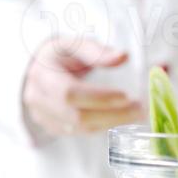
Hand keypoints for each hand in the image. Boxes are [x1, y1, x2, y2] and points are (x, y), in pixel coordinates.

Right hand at [23, 38, 145, 136]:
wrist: (36, 69)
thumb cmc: (59, 54)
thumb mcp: (74, 44)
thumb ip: (97, 51)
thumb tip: (123, 56)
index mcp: (43, 75)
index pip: (70, 92)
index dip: (99, 97)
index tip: (127, 96)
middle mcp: (39, 100)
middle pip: (76, 116)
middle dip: (112, 115)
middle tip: (140, 109)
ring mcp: (43, 117)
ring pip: (79, 128)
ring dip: (110, 123)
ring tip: (136, 114)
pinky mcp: (52, 127)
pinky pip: (78, 132)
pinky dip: (101, 126)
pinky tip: (119, 118)